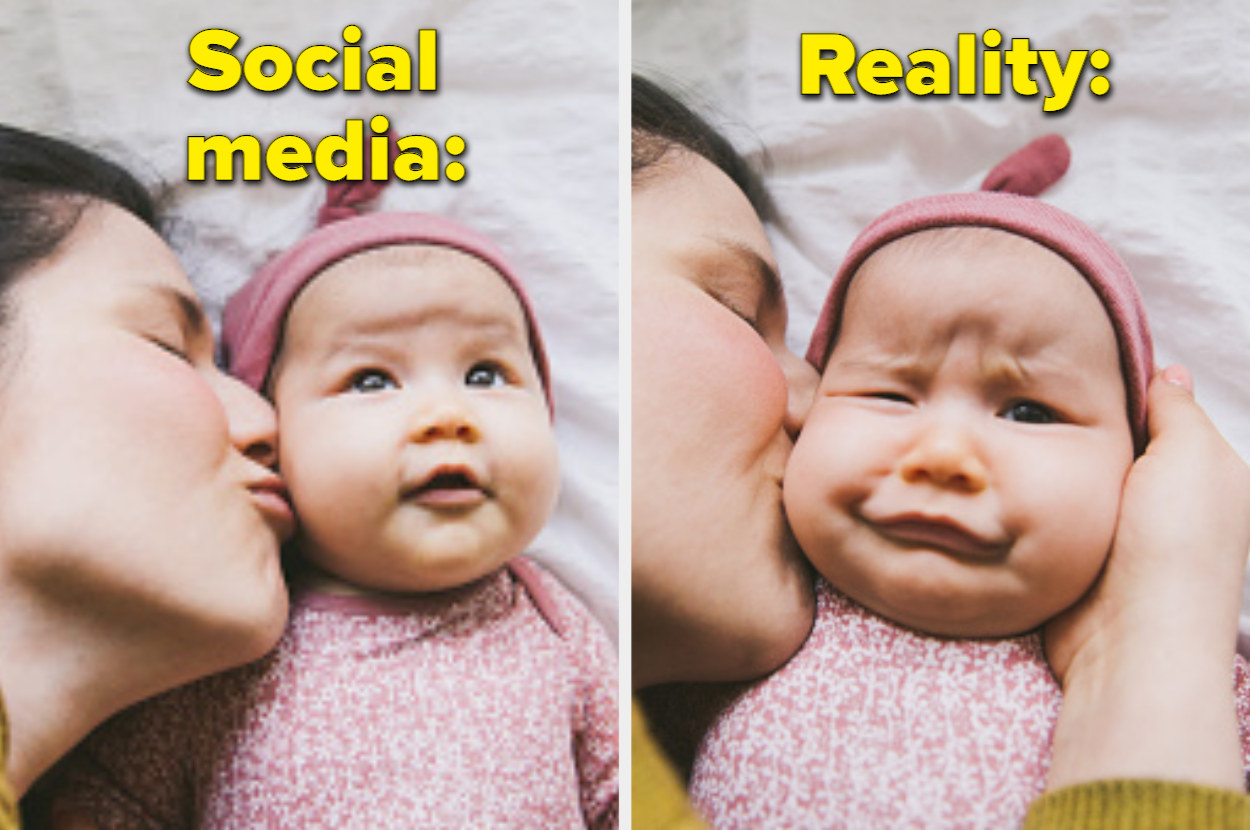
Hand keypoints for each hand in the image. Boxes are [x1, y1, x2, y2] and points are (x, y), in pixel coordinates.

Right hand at [1044, 366, 1249, 788]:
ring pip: (1075, 475)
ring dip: (1050, 461)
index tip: (1069, 361)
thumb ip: (1177, 409)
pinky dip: (1035, 498)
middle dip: (1076, 422)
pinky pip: (1051, 512)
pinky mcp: (1076, 558)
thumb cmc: (1174, 544)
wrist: (1130, 639)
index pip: (1157, 413)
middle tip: (1027, 394)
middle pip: (1110, 442)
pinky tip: (1010, 477)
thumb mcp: (1191, 455)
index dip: (1118, 387)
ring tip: (1007, 428)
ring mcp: (1117, 533)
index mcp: (1202, 474)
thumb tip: (1167, 371)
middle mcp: (1162, 502)